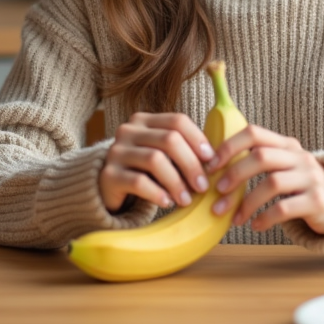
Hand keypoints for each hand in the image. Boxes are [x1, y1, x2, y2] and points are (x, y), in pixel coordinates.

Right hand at [99, 112, 215, 212]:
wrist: (108, 187)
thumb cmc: (144, 170)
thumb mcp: (161, 154)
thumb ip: (181, 149)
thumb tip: (214, 160)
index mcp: (144, 120)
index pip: (177, 121)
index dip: (198, 139)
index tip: (212, 160)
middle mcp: (128, 130)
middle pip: (169, 139)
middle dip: (191, 164)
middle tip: (203, 186)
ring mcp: (116, 151)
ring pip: (155, 159)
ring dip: (176, 182)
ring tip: (186, 200)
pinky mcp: (108, 175)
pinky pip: (138, 182)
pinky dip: (157, 193)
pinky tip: (167, 202)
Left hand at [206, 124, 323, 234]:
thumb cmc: (300, 186)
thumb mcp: (284, 167)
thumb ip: (258, 161)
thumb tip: (214, 169)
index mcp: (287, 145)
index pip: (255, 133)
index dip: (230, 146)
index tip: (211, 165)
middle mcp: (300, 157)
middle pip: (262, 157)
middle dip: (235, 174)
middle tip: (218, 192)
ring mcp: (311, 178)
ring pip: (273, 184)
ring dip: (247, 202)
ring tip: (234, 219)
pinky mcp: (317, 201)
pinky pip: (284, 209)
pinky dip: (265, 218)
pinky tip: (255, 225)